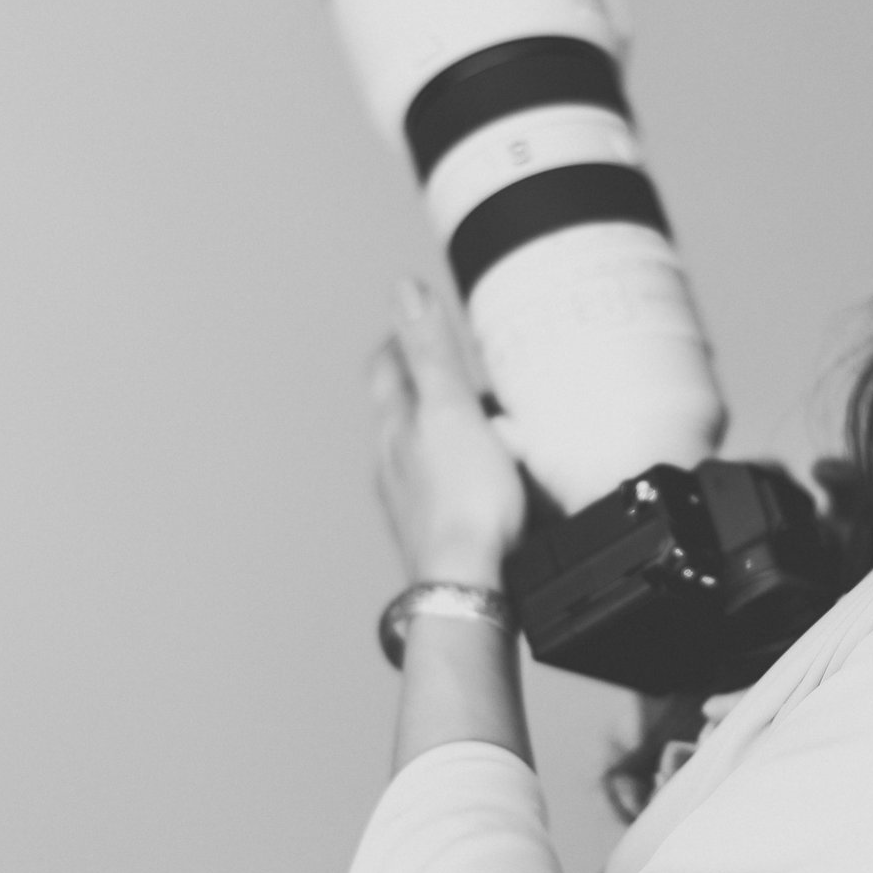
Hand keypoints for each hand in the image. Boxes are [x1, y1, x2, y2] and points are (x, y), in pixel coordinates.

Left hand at [369, 278, 526, 589]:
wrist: (468, 583)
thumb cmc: (463, 501)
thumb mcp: (452, 409)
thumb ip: (430, 350)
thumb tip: (403, 289)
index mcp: (396, 425)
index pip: (386, 366)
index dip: (400, 338)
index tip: (417, 319)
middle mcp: (393, 461)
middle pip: (402, 408)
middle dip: (428, 383)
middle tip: (459, 365)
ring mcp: (410, 498)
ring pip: (421, 450)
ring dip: (445, 429)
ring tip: (481, 420)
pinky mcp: (433, 529)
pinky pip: (444, 485)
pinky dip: (460, 470)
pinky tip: (485, 480)